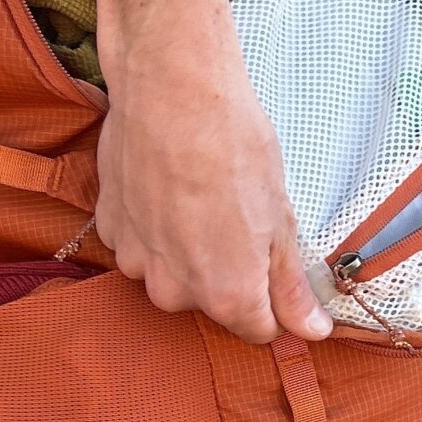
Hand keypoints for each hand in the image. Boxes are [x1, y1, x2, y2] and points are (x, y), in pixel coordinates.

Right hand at [92, 0, 331, 344]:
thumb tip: (312, 331)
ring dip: (185, 249)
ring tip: (199, 197)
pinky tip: (168, 187)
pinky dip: (154, 226)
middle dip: (225, 272)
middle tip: (237, 216)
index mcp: (227, 295)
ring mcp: (136, 261)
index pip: (258, 329)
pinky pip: (141, 245)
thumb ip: (290, 284)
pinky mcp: (109, 229)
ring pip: (170, 274)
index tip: (272, 263)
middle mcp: (174, 291)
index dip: (272, 300)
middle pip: (209, 303)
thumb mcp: (280, 217)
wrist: (171, 89)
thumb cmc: (234, 145)